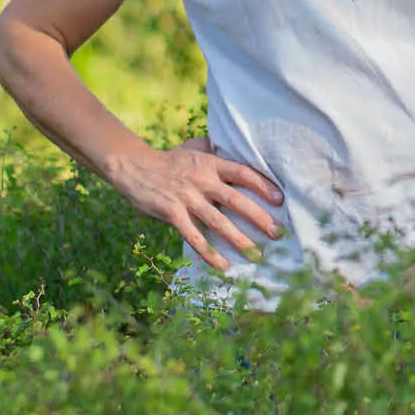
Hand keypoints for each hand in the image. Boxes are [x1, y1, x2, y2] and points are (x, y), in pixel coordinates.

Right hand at [105, 138, 284, 273]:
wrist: (134, 167)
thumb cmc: (169, 160)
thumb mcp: (193, 148)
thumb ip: (214, 149)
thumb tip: (236, 147)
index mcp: (211, 164)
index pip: (243, 173)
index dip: (263, 185)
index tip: (280, 199)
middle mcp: (202, 180)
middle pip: (236, 200)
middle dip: (259, 218)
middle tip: (278, 233)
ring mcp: (187, 198)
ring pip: (218, 222)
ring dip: (239, 240)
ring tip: (256, 254)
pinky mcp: (173, 214)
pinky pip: (195, 237)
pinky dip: (209, 253)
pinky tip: (223, 266)